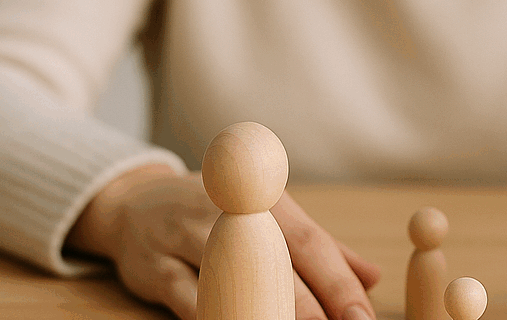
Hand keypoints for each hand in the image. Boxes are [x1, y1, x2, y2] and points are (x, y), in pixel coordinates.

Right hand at [65, 165, 381, 319]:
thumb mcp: (269, 217)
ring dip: (265, 315)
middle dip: (312, 310)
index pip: (312, 244)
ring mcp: (186, 238)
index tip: (363, 317)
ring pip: (233, 283)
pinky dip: (215, 318)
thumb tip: (372, 277)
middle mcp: (228, 212)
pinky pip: (190, 302)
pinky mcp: (154, 268)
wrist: (134, 203)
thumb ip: (320, 248)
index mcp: (265, 198)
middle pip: (277, 266)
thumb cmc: (215, 213)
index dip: (339, 284)